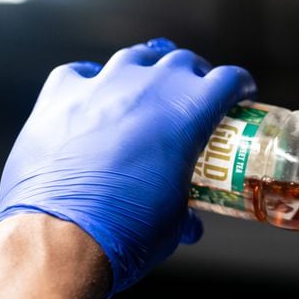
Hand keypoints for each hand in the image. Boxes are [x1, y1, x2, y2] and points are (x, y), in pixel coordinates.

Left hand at [0, 38, 256, 298]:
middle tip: (195, 95)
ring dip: (148, 70)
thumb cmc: (125, 232)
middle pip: (183, 61)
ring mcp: (101, 87)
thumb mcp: (173, 223)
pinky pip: (80, 74)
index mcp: (189, 113)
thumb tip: (189, 220)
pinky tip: (93, 96)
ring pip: (135, 57)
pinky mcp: (59, 98)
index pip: (228, 80)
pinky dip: (91, 82)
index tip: (240, 94)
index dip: (239, 85)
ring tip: (148, 88)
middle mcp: (148, 88)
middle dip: (196, 76)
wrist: (62, 240)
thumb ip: (186, 210)